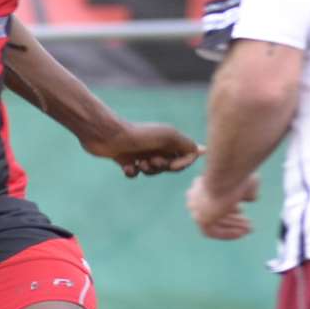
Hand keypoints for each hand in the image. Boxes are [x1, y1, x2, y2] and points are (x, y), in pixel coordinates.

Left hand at [83, 121, 202, 177]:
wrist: (107, 135)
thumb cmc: (139, 135)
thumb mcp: (168, 136)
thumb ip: (187, 144)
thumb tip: (201, 151)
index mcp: (170, 138)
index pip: (188, 154)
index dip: (183, 163)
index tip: (172, 165)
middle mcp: (157, 144)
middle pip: (171, 166)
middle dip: (162, 167)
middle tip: (151, 160)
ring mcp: (142, 152)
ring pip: (153, 171)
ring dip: (148, 170)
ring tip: (139, 163)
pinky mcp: (127, 159)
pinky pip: (135, 174)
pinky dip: (132, 172)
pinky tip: (127, 167)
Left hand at [187, 172, 259, 239]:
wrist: (226, 177)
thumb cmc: (238, 174)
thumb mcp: (246, 180)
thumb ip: (247, 189)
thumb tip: (251, 198)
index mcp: (201, 183)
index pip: (212, 199)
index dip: (228, 207)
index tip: (241, 210)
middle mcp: (195, 196)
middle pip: (214, 213)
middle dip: (232, 220)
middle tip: (248, 223)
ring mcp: (197, 209)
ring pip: (215, 223)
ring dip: (233, 228)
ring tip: (249, 230)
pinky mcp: (201, 219)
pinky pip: (214, 232)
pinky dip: (228, 233)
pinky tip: (243, 233)